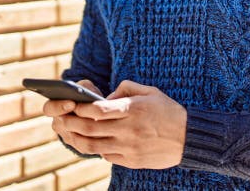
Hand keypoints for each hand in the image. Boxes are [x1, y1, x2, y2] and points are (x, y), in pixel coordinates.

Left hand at [51, 79, 186, 169]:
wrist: (189, 137)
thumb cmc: (169, 111)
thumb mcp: (150, 92)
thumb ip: (126, 89)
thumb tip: (105, 97)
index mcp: (133, 110)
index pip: (97, 109)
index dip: (80, 107)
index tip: (71, 103)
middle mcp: (128, 130)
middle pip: (89, 128)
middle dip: (71, 123)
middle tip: (61, 118)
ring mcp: (128, 147)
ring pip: (92, 145)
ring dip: (76, 138)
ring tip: (69, 132)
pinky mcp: (131, 160)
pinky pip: (105, 155)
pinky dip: (95, 148)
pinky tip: (90, 142)